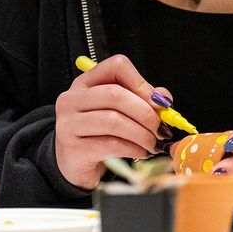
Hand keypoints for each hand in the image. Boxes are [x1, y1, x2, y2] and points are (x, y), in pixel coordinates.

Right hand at [54, 54, 172, 189]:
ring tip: (153, 143)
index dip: (141, 83)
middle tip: (160, 128)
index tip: (158, 102)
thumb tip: (163, 99)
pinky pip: (111, 145)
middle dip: (145, 113)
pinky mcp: (73, 149)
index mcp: (85, 83)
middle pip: (116, 95)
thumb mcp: (118, 111)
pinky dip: (133, 149)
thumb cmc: (98, 134)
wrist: (74, 164)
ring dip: (142, 134)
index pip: (116, 66)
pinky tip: (141, 152)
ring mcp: (69, 124)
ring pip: (114, 121)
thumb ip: (141, 99)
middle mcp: (72, 99)